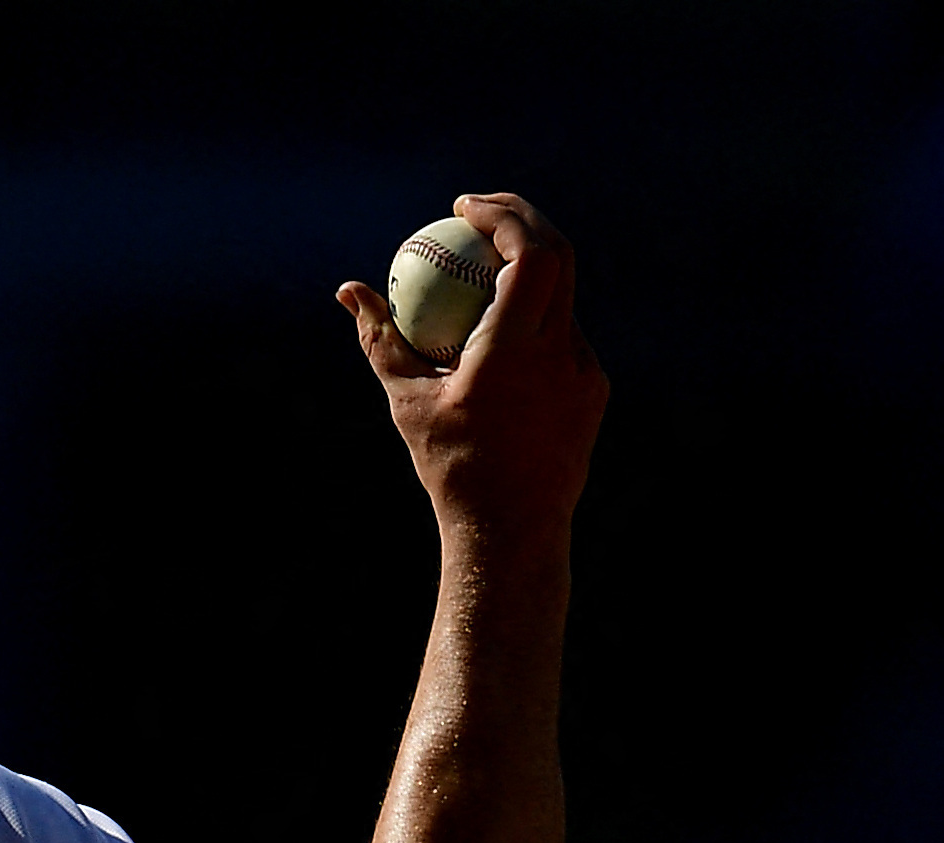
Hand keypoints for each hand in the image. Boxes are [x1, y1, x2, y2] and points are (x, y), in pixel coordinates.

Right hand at [333, 193, 605, 551]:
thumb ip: (381, 340)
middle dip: (521, 219)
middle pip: (558, 255)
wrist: (512, 534)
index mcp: (518, 349)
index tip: (464, 208)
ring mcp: (585, 372)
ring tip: (485, 272)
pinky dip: (535, 323)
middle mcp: (562, 352)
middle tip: (480, 214)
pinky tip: (504, 337)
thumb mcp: (407, 402)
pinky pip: (565, 339)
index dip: (503, 215)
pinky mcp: (594, 393)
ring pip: (563, 297)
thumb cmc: (451, 469)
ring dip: (527, 272)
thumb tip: (349, 291)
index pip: (529, 252)